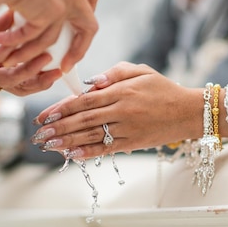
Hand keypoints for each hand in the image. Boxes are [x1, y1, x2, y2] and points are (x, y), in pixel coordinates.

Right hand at [0, 0, 100, 72]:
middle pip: (88, 26)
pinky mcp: (48, 15)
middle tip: (66, 63)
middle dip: (79, 49)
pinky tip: (0, 41)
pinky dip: (14, 41)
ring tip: (13, 57)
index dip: (86, 14)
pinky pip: (32, 37)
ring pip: (51, 39)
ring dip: (30, 52)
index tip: (76, 29)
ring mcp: (63, 4)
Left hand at [31, 62, 204, 158]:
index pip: (84, 101)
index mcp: (121, 91)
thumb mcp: (140, 71)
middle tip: (39, 133)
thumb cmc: (162, 88)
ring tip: (48, 144)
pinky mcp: (133, 142)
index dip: (61, 108)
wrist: (188, 111)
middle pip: (83, 120)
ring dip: (67, 141)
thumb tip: (90, 83)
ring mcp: (127, 128)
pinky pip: (107, 148)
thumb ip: (114, 73)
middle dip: (58, 126)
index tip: (44, 115)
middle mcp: (121, 110)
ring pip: (91, 135)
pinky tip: (71, 154)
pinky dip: (88, 152)